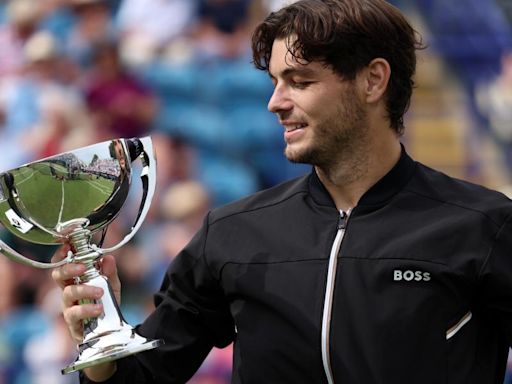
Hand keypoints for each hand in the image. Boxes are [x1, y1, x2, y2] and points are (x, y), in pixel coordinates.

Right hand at [51, 244, 120, 380]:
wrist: (109, 329)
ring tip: (100, 293)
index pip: (63, 262)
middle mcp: (68, 290)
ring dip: (84, 290)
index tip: (69, 245)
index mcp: (75, 278)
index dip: (63, 253)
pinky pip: (74, 313)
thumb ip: (110, 272)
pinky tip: (99, 308)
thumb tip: (108, 257)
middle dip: (69, 268)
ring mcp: (68, 306)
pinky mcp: (72, 322)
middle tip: (83, 267)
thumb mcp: (112, 285)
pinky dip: (87, 309)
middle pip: (58, 275)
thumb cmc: (105, 303)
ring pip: (67, 293)